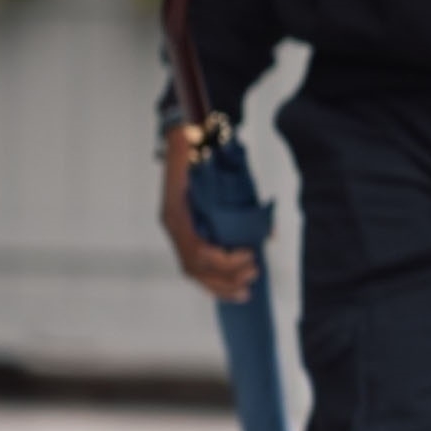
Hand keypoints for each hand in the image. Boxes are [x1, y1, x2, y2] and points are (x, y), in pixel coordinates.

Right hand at [158, 131, 257, 302]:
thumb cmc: (189, 146)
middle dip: (226, 277)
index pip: (198, 251)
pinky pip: (199, 266)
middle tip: (255, 274)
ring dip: (221, 285)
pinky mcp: (189, 235)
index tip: (249, 254)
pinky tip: (233, 287)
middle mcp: (175, 229)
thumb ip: (193, 150)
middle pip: (196, 268)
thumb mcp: (189, 145)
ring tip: (246, 291)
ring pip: (196, 273)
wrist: (182, 140)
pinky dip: (216, 280)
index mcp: (175, 216)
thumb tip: (191, 139)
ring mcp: (180, 234)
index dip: (223, 260)